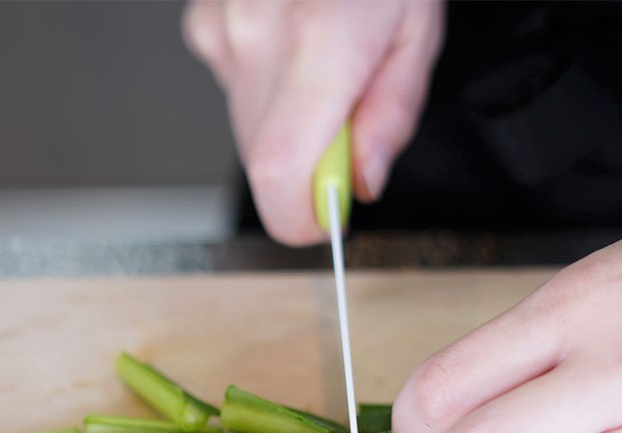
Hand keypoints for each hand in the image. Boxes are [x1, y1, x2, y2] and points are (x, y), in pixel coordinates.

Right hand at [183, 0, 443, 245]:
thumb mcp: (417, 31)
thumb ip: (391, 117)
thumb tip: (359, 181)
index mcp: (323, 41)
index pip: (281, 175)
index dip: (299, 218)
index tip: (326, 219)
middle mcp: (259, 38)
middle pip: (264, 161)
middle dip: (307, 168)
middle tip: (346, 128)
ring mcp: (222, 29)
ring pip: (249, 126)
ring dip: (289, 123)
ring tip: (324, 65)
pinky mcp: (204, 24)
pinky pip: (236, 86)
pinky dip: (268, 85)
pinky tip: (295, 39)